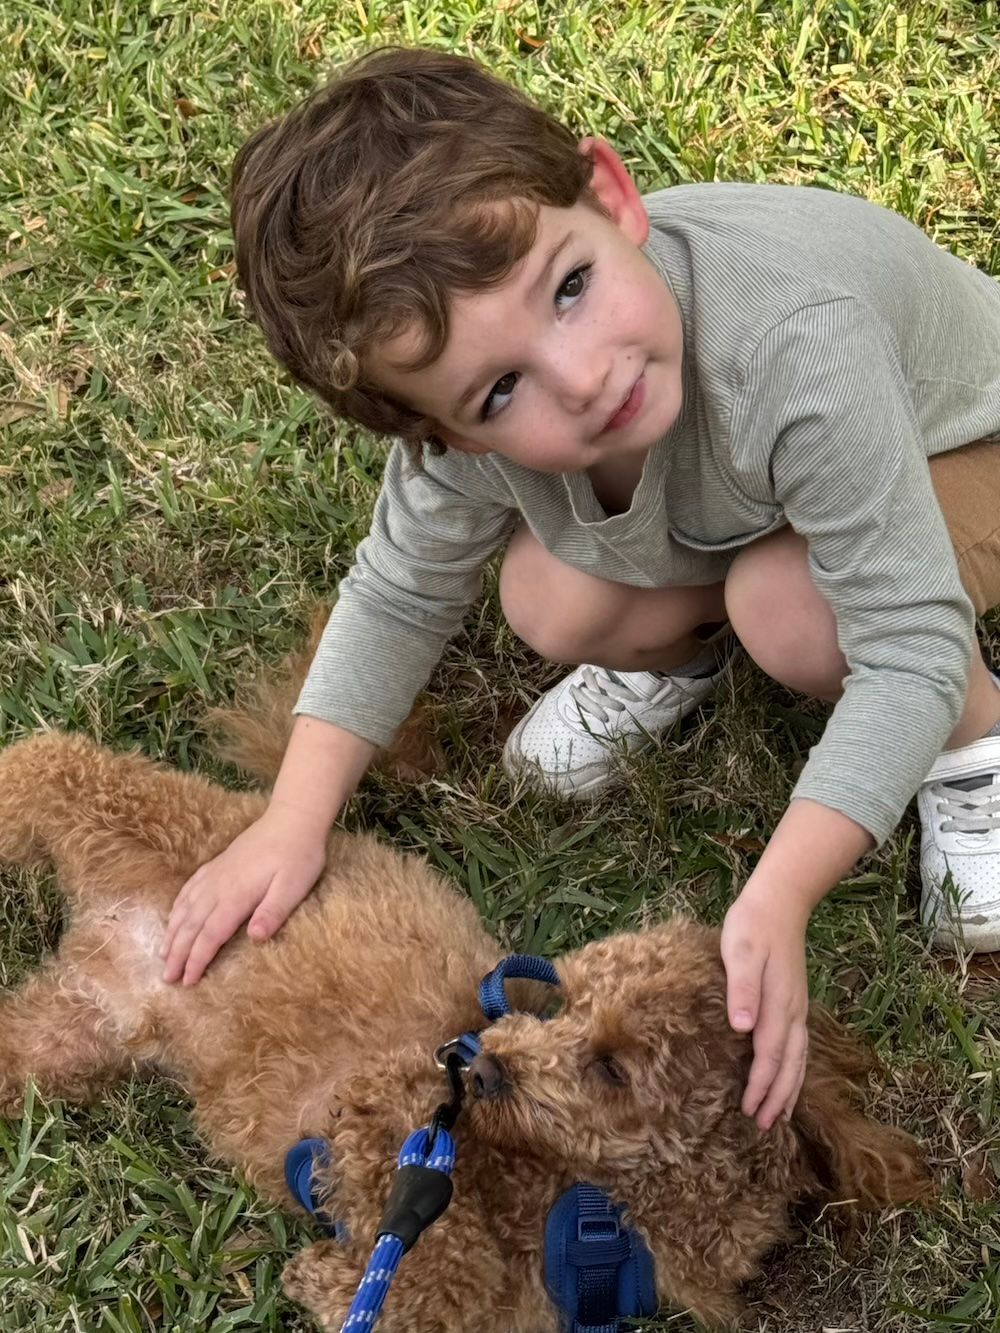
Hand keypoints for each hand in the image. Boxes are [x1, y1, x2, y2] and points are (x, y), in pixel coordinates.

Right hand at [160, 804, 328, 985]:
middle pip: (191, 926)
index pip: (210, 935)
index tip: (187, 982)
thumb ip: (273, 912)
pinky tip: (173, 916)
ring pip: (186, 908)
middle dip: (177, 954)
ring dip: (173, 933)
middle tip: (166, 979)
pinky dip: (177, 906)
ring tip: (162, 955)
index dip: (197, 960)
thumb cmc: (298, 856)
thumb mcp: (294, 887)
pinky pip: (189, 889)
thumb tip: (255, 939)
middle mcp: (219, 887)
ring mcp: (216, 874)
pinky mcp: (218, 864)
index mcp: (237, 896)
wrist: (293, 819)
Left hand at [721, 884, 809, 1131]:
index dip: (761, 1085)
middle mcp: (793, 1011)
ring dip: (789, 1089)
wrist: (780, 903)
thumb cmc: (752, 926)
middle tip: (763, 1126)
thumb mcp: (739, 950)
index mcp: (778, 1003)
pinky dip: (794, 1070)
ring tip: (777, 1117)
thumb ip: (741, 988)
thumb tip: (743, 1028)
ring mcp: (797, 1008)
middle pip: (790, 1064)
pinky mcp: (795, 1002)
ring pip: (798, 1059)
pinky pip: (798, 1046)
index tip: (750, 1111)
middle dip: (778, 1097)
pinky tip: (787, 1079)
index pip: (770, 1054)